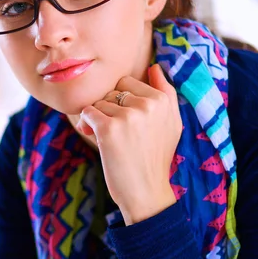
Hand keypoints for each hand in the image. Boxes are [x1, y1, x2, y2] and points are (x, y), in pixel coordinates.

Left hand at [77, 64, 181, 224]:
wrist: (146, 192)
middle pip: (112, 90)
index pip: (129, 81)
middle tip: (112, 129)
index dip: (121, 100)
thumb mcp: (171, 124)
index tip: (122, 119)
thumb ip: (165, 93)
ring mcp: (128, 116)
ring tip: (105, 138)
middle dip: (108, 107)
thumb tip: (155, 66)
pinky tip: (93, 136)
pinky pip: (87, 113)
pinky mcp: (109, 129)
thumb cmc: (155, 159)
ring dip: (96, 118)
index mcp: (163, 100)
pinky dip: (86, 124)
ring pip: (99, 102)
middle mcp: (148, 104)